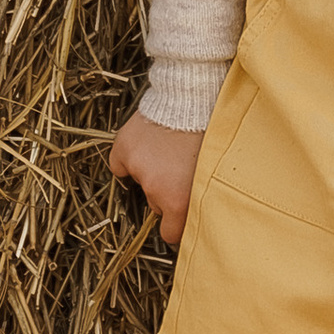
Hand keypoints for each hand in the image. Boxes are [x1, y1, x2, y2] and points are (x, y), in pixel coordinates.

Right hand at [109, 109, 204, 245]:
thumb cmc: (210, 134)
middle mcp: (153, 189)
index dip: (176, 227)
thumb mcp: (213, 174)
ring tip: (167, 151)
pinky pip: (120, 165)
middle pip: (157, 204)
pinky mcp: (122, 149)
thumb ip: (202, 200)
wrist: (192, 100)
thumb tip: (202, 219)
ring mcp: (136, 169)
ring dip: (151, 172)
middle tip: (180, 171)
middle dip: (166, 193)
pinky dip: (128, 160)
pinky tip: (145, 147)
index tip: (179, 222)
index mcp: (177, 201)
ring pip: (141, 182)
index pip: (170, 233)